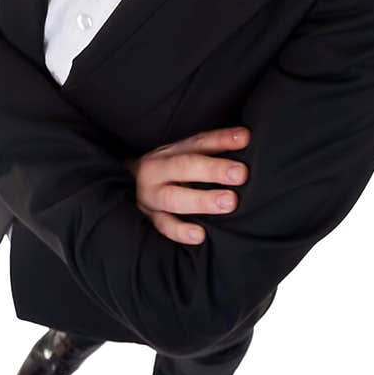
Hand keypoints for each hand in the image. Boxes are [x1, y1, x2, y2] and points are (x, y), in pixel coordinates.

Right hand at [125, 127, 250, 244]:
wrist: (127, 185)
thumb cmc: (167, 173)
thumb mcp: (183, 156)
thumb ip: (212, 149)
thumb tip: (246, 139)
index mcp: (170, 152)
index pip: (198, 142)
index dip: (222, 139)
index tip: (245, 139)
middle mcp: (157, 170)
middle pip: (184, 166)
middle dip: (213, 169)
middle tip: (241, 174)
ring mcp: (150, 195)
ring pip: (173, 197)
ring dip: (202, 200)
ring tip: (229, 202)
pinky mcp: (148, 217)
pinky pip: (163, 225)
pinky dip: (181, 231)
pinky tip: (200, 235)